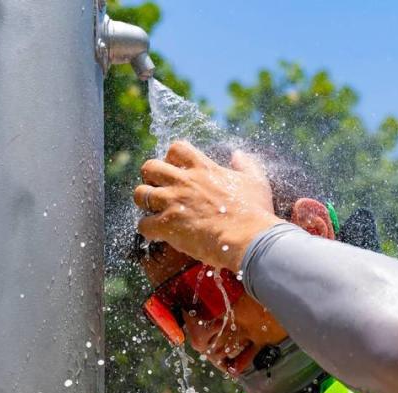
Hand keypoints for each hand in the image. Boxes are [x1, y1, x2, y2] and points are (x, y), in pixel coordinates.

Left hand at [133, 141, 283, 271]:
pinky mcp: (167, 225)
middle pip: (150, 167)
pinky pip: (142, 224)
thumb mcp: (256, 182)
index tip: (176, 170)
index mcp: (204, 169)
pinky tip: (157, 234)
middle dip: (150, 177)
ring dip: (144, 202)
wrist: (249, 238)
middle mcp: (184, 182)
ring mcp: (173, 202)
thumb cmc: (255, 212)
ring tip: (153, 211)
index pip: (177, 148)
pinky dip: (147, 230)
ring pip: (140, 194)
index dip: (171, 158)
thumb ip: (246, 165)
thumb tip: (238, 154)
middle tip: (159, 189)